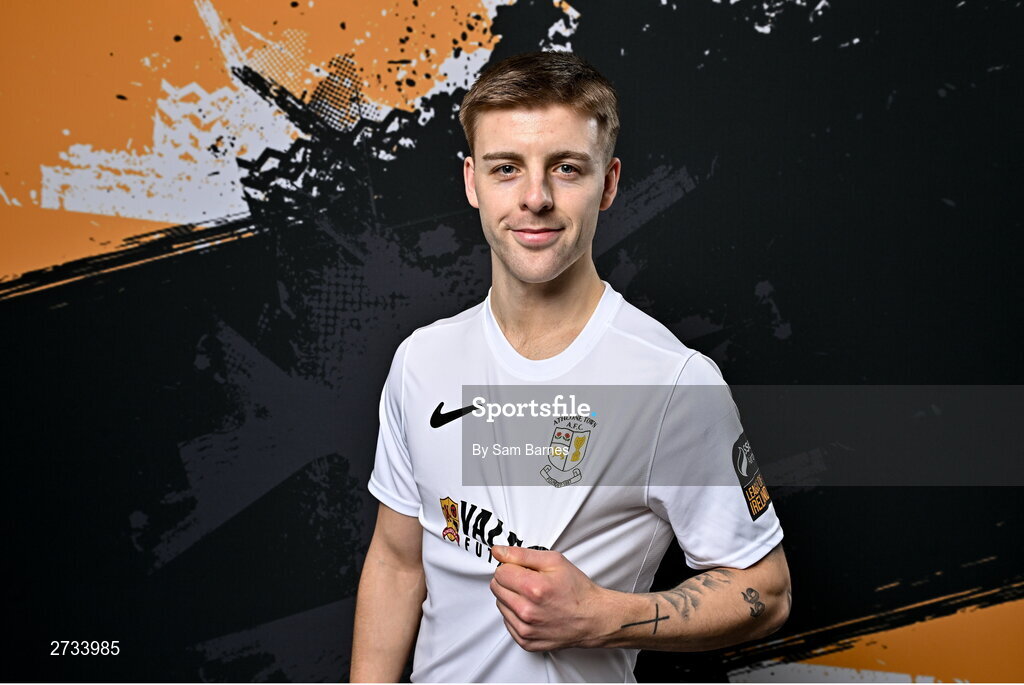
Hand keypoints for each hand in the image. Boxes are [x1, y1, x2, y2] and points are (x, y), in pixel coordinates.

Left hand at [489, 545, 612, 651]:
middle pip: (497, 588)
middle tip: (529, 581)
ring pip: (500, 605)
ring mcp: (526, 630)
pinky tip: (533, 610)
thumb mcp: (554, 561)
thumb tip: (497, 551)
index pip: (500, 572)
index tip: (523, 570)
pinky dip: (516, 615)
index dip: (512, 567)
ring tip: (533, 597)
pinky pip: (507, 622)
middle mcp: (527, 612)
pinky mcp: (526, 642)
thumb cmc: (577, 590)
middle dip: (510, 581)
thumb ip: (521, 554)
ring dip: (512, 598)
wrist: (593, 618)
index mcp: (533, 588)